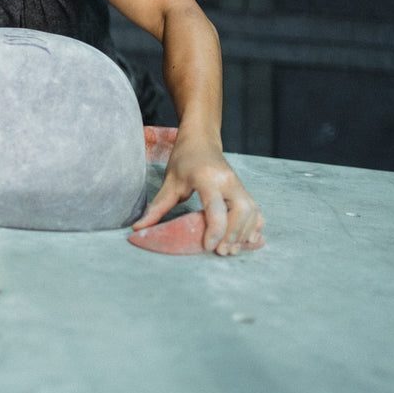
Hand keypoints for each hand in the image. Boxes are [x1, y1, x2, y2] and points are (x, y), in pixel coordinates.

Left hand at [132, 135, 263, 254]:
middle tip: (221, 252)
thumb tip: (138, 228)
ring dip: (243, 233)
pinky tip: (248, 240)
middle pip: (241, 211)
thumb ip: (157, 207)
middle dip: (233, 234)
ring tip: (231, 249)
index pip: (216, 207)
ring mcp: (239, 184)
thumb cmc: (184, 160)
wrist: (201, 140)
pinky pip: (256, 210)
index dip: (215, 230)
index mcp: (207, 178)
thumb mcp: (169, 182)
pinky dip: (254, 226)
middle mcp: (228, 180)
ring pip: (251, 211)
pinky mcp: (244, 189)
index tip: (209, 247)